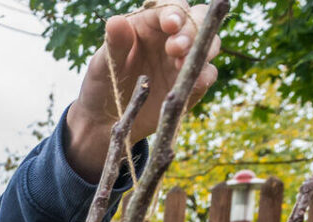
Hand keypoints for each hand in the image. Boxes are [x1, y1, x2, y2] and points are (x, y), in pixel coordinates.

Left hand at [67, 2, 221, 175]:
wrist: (106, 119)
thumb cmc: (103, 83)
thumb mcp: (103, 64)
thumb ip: (114, 44)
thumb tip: (116, 21)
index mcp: (149, 24)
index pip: (169, 8)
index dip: (174, 12)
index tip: (171, 24)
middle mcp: (171, 37)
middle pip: (197, 20)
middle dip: (192, 30)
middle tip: (176, 48)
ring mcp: (184, 60)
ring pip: (209, 44)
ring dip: (202, 50)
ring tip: (180, 64)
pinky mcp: (190, 82)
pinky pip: (207, 75)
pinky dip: (205, 76)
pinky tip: (196, 81)